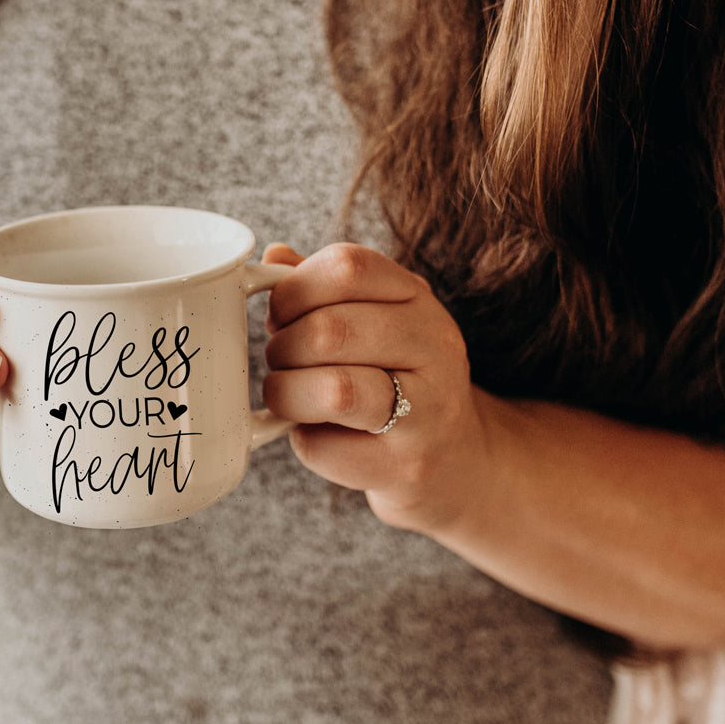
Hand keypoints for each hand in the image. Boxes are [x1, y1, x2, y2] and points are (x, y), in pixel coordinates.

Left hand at [262, 242, 493, 533]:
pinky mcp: (409, 466)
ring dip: (287, 393)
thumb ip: (320, 287)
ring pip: (334, 390)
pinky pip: (326, 448)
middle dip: (283, 349)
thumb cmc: (392, 378)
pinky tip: (319, 435)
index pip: (348, 267)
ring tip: (289, 395)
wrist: (453, 458)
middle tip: (281, 362)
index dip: (294, 288)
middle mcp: (435, 346)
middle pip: (330, 330)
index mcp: (417, 297)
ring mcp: (429, 409)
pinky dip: (304, 442)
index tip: (280, 313)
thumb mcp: (368, 320)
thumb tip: (271, 257)